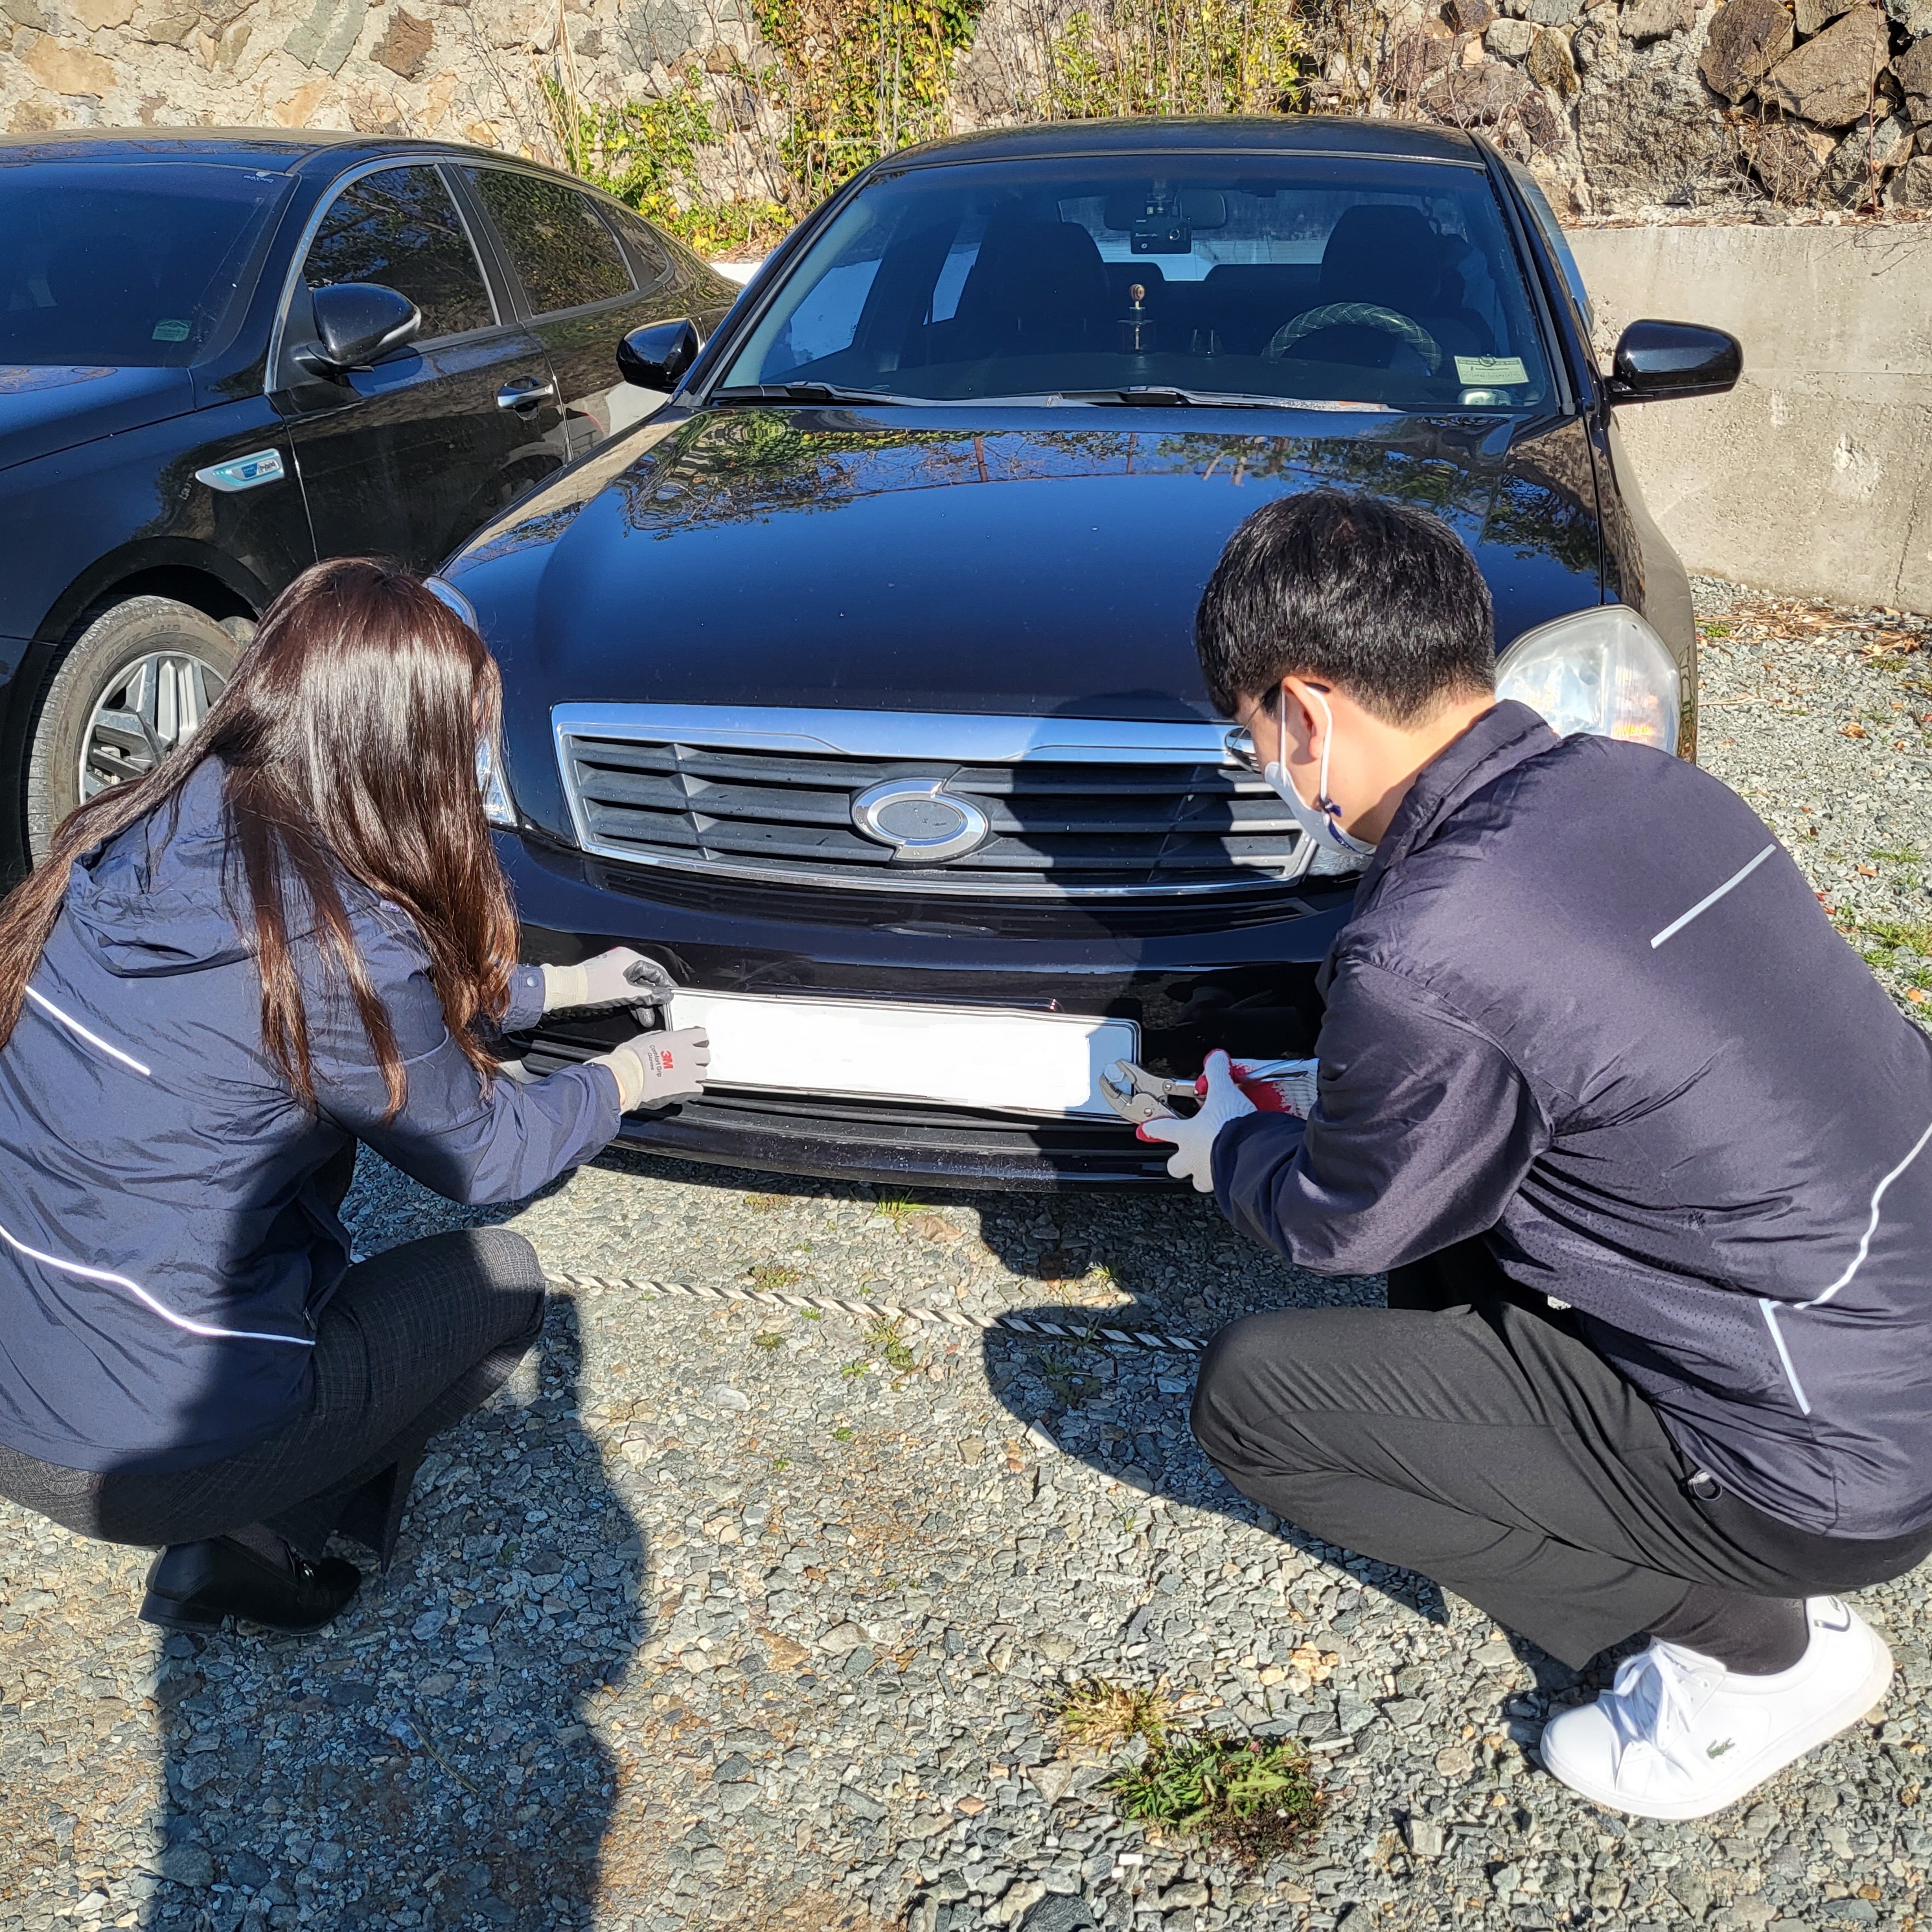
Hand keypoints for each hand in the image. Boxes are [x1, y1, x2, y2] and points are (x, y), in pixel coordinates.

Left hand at [541, 949, 675, 1013]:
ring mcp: (614, 969)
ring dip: (641, 1002)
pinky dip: (631, 999)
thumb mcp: (627, 993)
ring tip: (646, 1017)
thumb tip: (665, 995)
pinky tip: (636, 1011)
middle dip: (652, 997)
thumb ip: (649, 995)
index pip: (656, 970)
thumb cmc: (594, 987)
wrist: (569, 989)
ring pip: (635, 985)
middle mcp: (623, 960)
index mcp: (629, 958)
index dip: (665, 984)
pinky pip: (625, 988)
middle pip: (645, 978)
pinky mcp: (607, 978)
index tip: (671, 995)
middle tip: (659, 1009)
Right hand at [592, 1026, 709, 1110]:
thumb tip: (666, 1039)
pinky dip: (692, 1090)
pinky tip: (682, 1090)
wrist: (627, 1077)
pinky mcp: (687, 1089)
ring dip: (695, 1076)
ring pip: (703, 1074)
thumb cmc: (631, 1058)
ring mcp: (689, 1073)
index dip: (699, 1040)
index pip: (702, 1035)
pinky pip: (698, 1090)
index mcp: (679, 1039)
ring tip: (682, 1078)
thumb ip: (663, 1038)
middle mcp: (688, 1054)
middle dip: (699, 1059)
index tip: (697, 1043)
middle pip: (706, 1055)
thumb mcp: (647, 1038)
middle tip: (688, 1062)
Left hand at [1137, 1049, 1256, 1191]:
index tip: (1148, 1128)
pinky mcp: (1228, 1186)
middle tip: (1186, 1153)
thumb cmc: (1230, 1127)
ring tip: (1214, 1163)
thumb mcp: (1223, 1092)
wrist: (1251, 1154)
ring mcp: (1209, 1175)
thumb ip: (1217, 1074)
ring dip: (1203, 1173)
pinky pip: (1223, 1185)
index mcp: (1186, 1134)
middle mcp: (1193, 1158)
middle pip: (1174, 1166)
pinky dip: (1228, 1178)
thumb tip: (1216, 1059)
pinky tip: (1237, 1171)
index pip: (1162, 1128)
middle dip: (1178, 1161)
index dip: (1153, 1127)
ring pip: (1198, 1180)